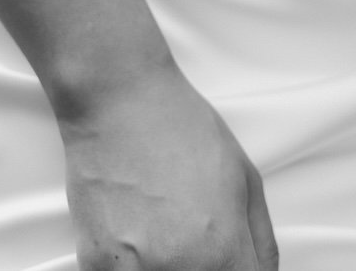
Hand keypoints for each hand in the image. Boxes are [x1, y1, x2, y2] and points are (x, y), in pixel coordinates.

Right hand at [60, 59, 276, 269]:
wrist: (120, 101)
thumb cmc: (181, 127)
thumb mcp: (245, 176)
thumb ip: (261, 240)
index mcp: (221, 248)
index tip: (231, 261)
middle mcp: (177, 268)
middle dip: (204, 265)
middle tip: (189, 228)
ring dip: (165, 263)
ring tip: (160, 225)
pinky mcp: (94, 265)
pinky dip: (130, 263)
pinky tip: (134, 226)